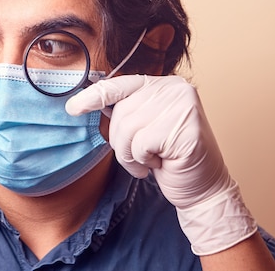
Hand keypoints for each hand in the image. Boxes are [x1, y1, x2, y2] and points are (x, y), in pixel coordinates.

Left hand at [66, 75, 256, 255]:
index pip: (120, 85)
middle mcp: (175, 88)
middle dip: (121, 141)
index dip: (94, 96)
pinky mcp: (185, 126)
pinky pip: (141, 144)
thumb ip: (125, 111)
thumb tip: (87, 100)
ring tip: (149, 162)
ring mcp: (183, 105)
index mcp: (163, 84)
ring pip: (128, 128)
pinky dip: (143, 160)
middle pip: (121, 111)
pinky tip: (159, 164)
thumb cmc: (170, 160)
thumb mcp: (143, 128)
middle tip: (140, 156)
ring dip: (131, 154)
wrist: (202, 189)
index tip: (72, 108)